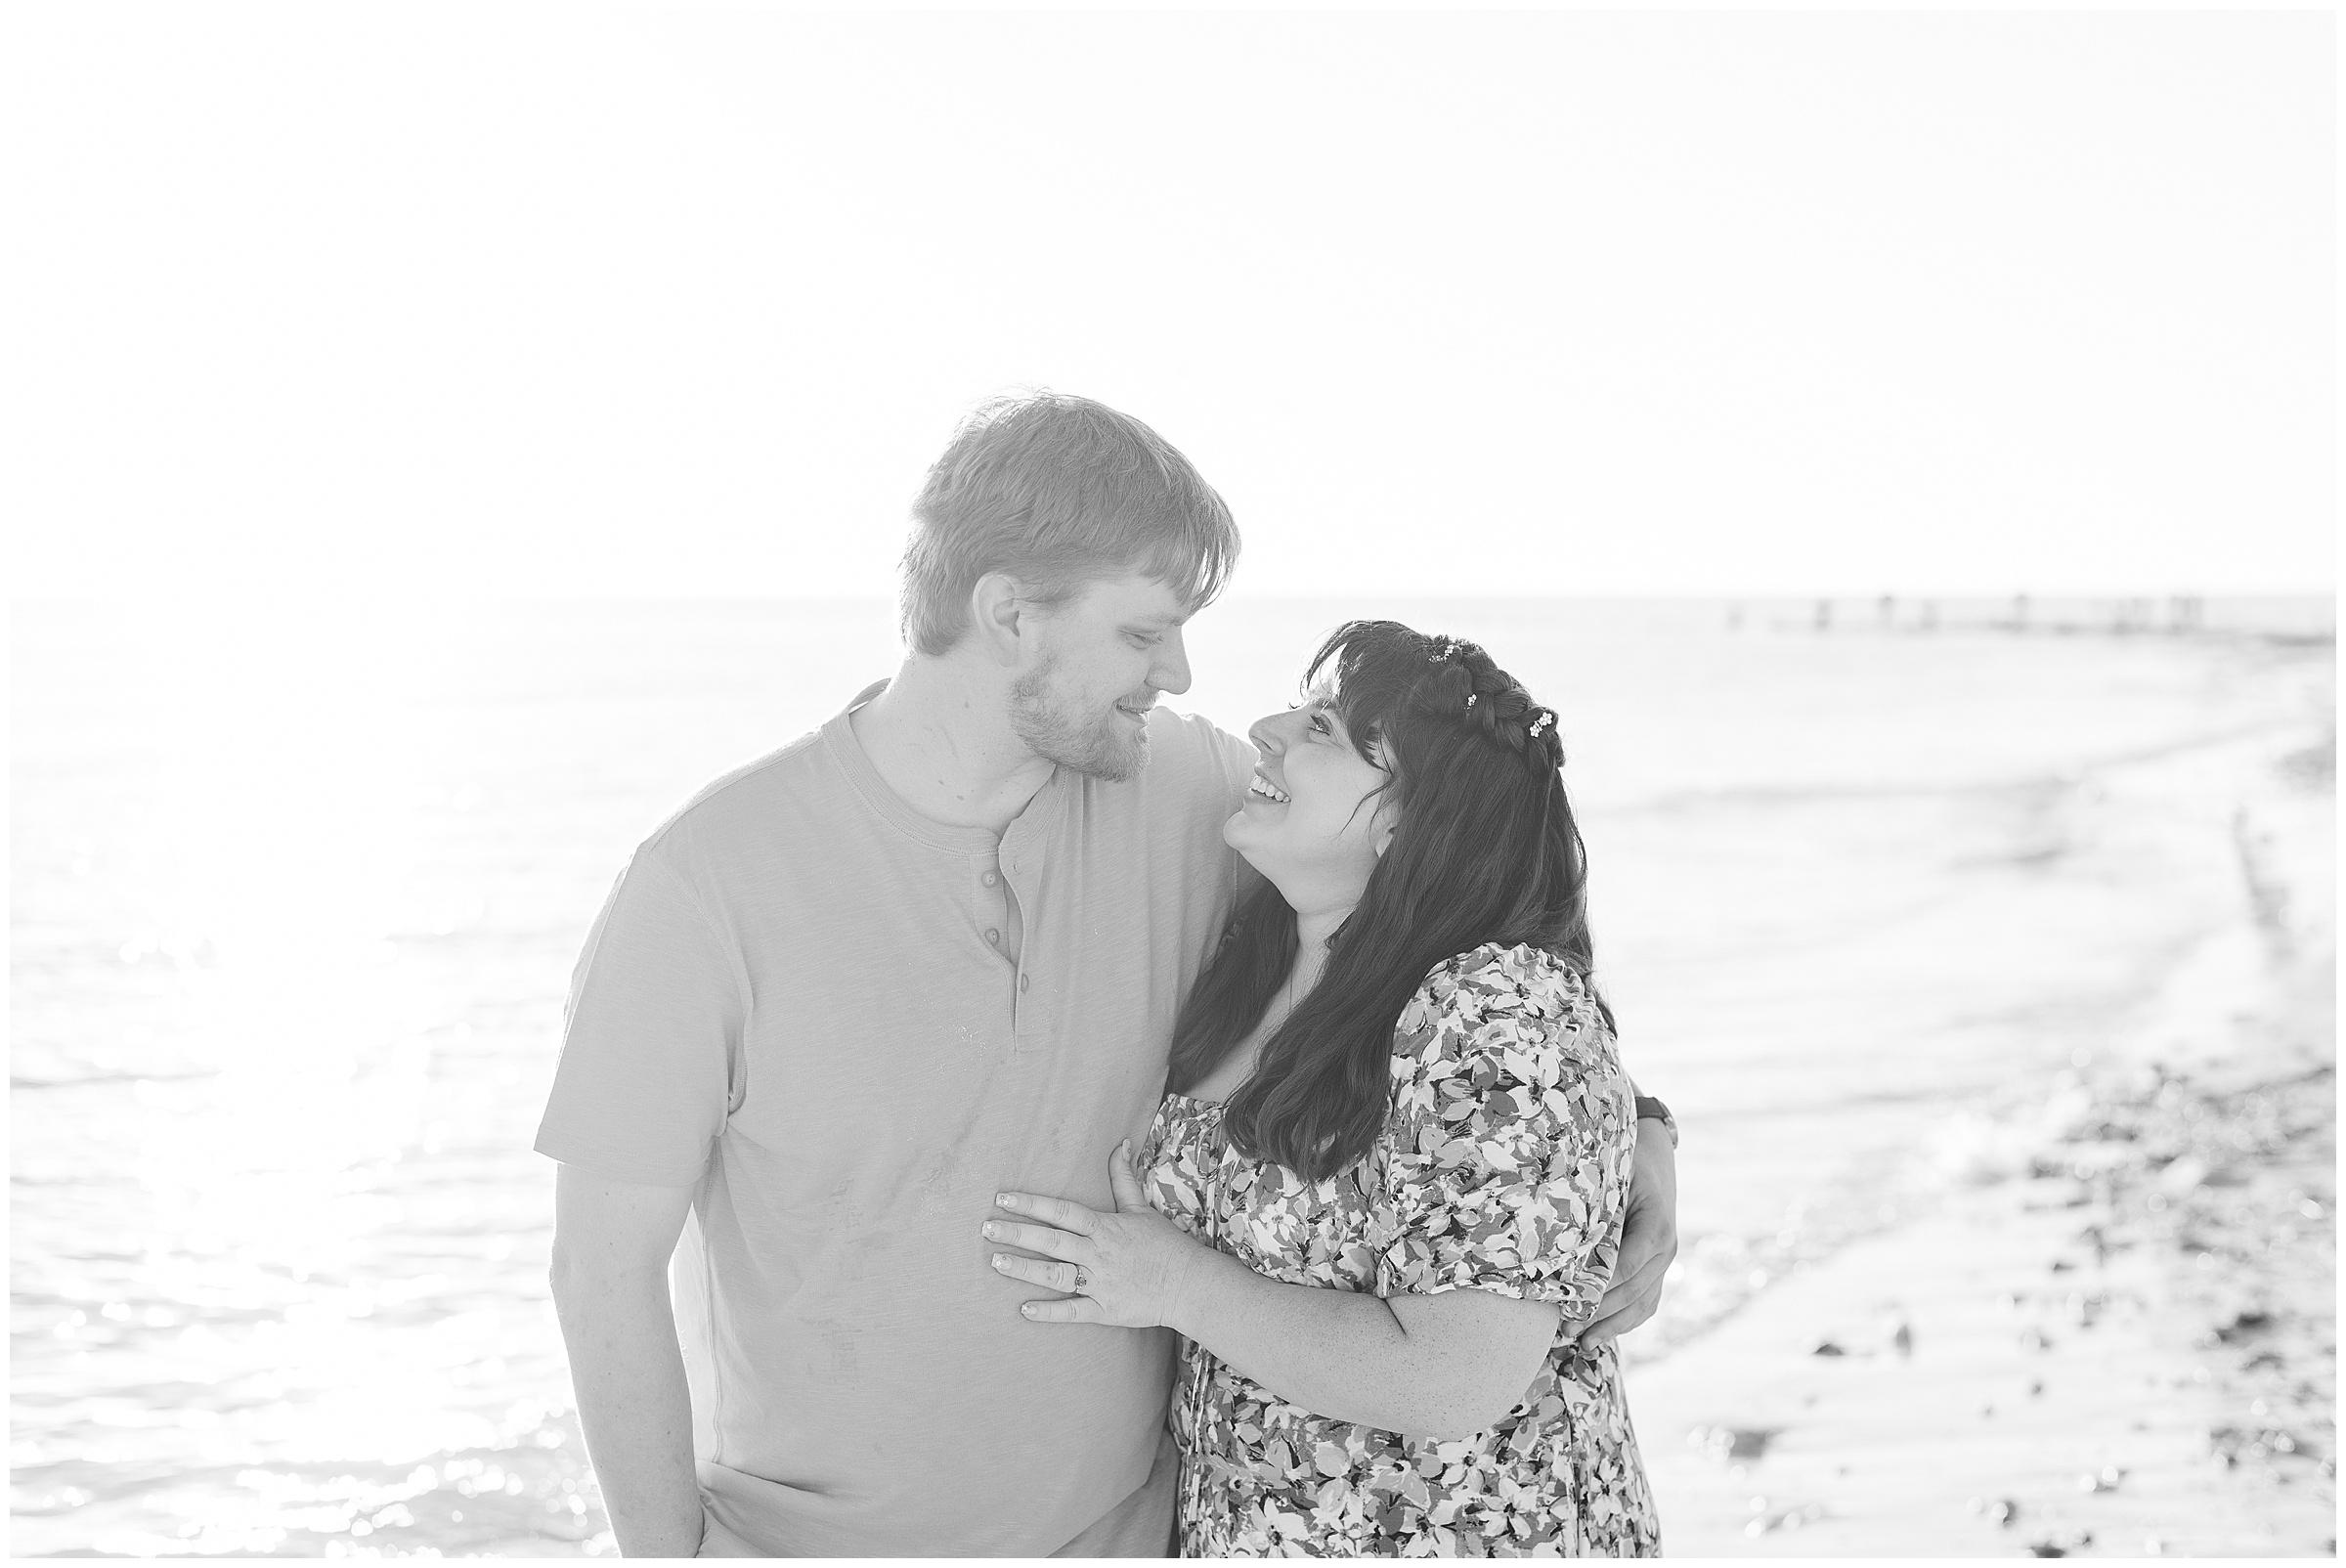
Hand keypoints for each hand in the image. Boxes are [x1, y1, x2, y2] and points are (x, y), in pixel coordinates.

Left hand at [987, 1141, 1201, 1327]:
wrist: (1189, 1283)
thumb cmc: (1163, 1244)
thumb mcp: (1141, 1207)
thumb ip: (1123, 1178)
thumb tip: (1121, 1143)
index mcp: (1105, 1227)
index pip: (1063, 1211)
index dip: (1032, 1204)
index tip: (1003, 1198)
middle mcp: (1099, 1254)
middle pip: (1052, 1241)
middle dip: (1018, 1233)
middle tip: (986, 1228)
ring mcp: (1101, 1283)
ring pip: (1056, 1274)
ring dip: (1025, 1269)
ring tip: (996, 1262)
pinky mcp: (1105, 1309)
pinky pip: (1074, 1311)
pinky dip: (1050, 1311)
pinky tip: (1025, 1310)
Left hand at [1580, 1116, 1677, 1344]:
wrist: (1656, 1159)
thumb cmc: (1627, 1163)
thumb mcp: (1613, 1176)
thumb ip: (1593, 1204)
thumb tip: (1554, 1232)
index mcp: (1656, 1225)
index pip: (1627, 1265)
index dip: (1600, 1287)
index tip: (1570, 1300)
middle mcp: (1667, 1248)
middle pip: (1634, 1292)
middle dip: (1600, 1314)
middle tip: (1565, 1327)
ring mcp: (1666, 1263)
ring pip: (1642, 1305)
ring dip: (1612, 1327)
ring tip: (1581, 1343)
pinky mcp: (1659, 1271)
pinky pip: (1646, 1303)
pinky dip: (1625, 1323)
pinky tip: (1599, 1336)